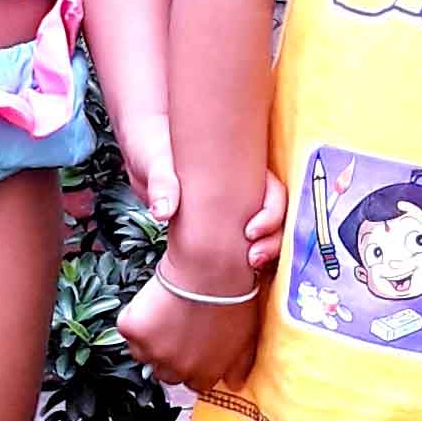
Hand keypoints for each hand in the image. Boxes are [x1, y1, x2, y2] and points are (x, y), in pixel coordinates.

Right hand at [116, 258, 262, 395]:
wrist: (212, 268)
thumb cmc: (234, 297)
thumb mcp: (246, 337)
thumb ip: (239, 366)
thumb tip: (235, 384)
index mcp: (204, 374)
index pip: (193, 383)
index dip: (192, 363)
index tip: (192, 346)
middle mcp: (176, 370)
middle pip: (166, 372)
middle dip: (170, 354)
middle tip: (177, 327)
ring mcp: (152, 351)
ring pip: (143, 353)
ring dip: (150, 339)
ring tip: (164, 313)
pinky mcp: (133, 330)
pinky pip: (128, 329)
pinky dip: (136, 317)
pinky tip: (152, 301)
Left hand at [121, 121, 284, 273]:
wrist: (143, 157)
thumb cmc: (155, 151)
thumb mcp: (158, 163)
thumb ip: (162, 183)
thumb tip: (163, 212)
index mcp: (240, 167)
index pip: (273, 190)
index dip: (271, 212)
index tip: (250, 232)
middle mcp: (245, 187)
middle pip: (277, 215)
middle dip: (273, 240)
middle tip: (252, 258)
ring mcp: (238, 206)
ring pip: (269, 231)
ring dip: (268, 251)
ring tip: (251, 266)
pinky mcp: (226, 224)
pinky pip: (250, 241)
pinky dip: (253, 256)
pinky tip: (242, 269)